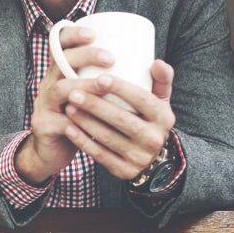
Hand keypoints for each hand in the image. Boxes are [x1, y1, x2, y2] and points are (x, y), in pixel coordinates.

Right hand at [15, 26, 117, 183]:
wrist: (53, 152)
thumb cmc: (86, 121)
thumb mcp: (101, 99)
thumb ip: (129, 83)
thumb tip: (158, 63)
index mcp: (61, 73)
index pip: (60, 45)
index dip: (72, 35)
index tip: (93, 33)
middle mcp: (49, 84)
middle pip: (60, 62)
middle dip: (85, 56)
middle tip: (110, 58)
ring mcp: (44, 104)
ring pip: (59, 90)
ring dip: (83, 86)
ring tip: (104, 85)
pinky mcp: (44, 126)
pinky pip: (59, 121)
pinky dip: (76, 121)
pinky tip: (91, 121)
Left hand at [61, 60, 176, 179]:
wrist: (154, 159)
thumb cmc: (150, 119)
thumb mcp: (161, 101)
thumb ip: (161, 79)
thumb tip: (156, 61)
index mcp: (164, 118)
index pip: (142, 99)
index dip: (120, 89)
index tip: (98, 78)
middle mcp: (154, 139)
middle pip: (121, 119)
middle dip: (95, 105)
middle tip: (73, 92)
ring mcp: (140, 157)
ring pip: (107, 137)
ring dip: (85, 121)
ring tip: (68, 106)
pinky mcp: (124, 171)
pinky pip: (100, 155)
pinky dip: (83, 141)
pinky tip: (69, 128)